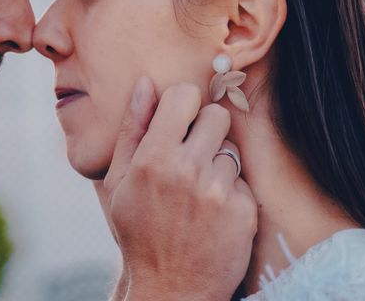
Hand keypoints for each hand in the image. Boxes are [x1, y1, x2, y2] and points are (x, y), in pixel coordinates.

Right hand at [98, 78, 256, 300]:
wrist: (170, 288)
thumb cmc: (139, 231)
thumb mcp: (120, 181)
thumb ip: (132, 129)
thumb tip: (146, 84)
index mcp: (153, 158)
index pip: (184, 96)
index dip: (183, 105)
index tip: (180, 120)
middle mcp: (187, 170)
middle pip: (217, 116)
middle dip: (206, 130)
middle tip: (192, 155)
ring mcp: (218, 191)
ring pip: (230, 149)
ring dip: (217, 163)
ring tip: (199, 191)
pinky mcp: (243, 211)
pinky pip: (242, 180)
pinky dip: (230, 193)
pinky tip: (213, 213)